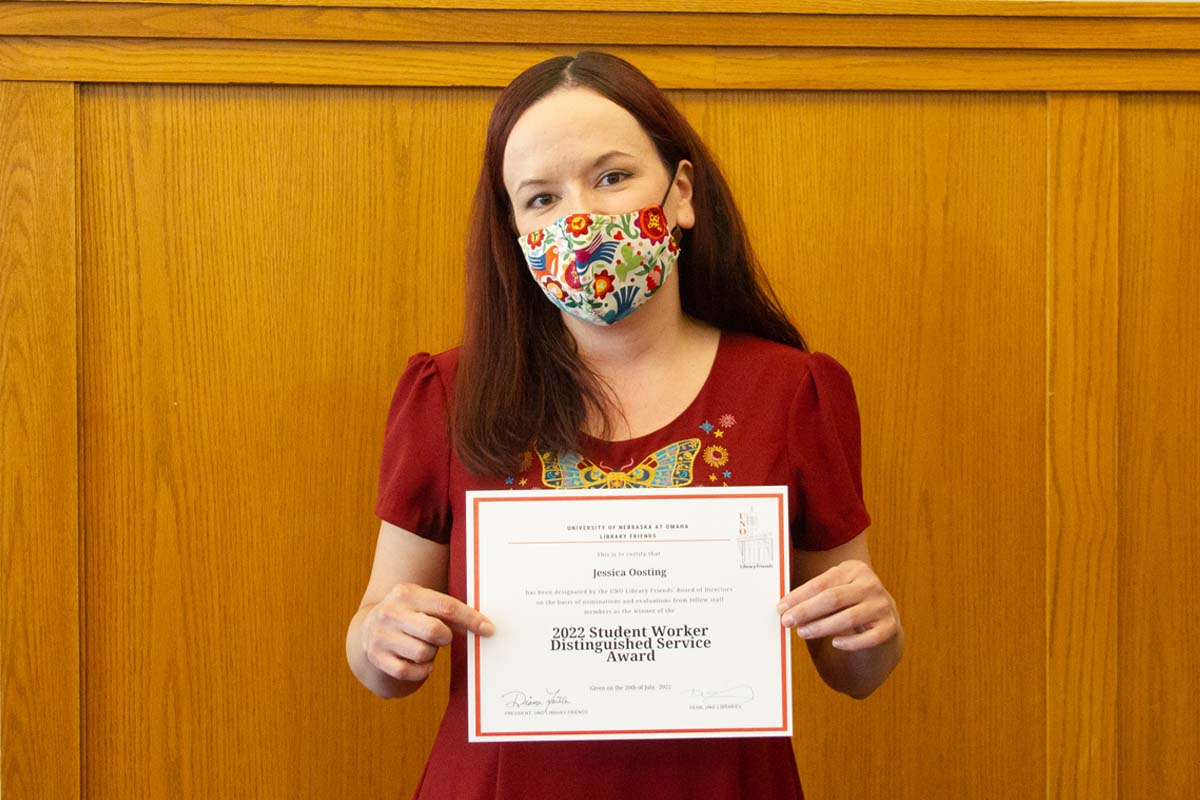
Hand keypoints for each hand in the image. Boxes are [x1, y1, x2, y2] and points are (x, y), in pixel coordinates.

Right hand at [362, 583, 493, 682]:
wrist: (368, 628)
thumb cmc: (409, 616)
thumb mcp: (424, 605)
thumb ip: (451, 613)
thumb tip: (484, 627)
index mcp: (406, 592)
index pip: (446, 606)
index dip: (471, 619)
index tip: (488, 629)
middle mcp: (390, 612)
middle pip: (435, 631)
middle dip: (445, 638)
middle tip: (442, 637)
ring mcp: (380, 635)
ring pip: (422, 653)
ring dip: (430, 654)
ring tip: (424, 646)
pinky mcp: (376, 657)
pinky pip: (408, 671)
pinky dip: (420, 671)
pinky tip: (418, 662)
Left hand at [777, 559, 898, 650]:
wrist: (882, 614)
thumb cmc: (849, 600)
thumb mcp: (836, 587)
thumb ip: (814, 593)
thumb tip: (785, 606)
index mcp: (855, 569)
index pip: (821, 583)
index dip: (799, 596)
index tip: (781, 607)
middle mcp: (871, 585)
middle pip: (833, 599)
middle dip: (806, 611)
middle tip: (787, 621)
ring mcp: (882, 606)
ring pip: (848, 618)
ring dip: (821, 627)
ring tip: (802, 632)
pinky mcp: (889, 627)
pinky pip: (868, 638)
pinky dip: (851, 642)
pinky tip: (835, 643)